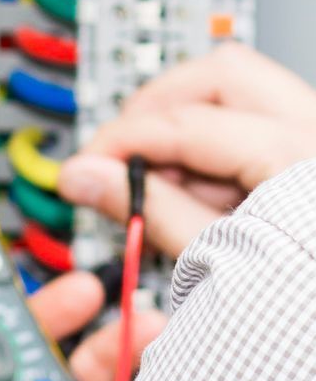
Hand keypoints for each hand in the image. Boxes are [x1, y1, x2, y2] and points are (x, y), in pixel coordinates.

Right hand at [57, 44, 315, 256]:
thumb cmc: (307, 305)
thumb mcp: (221, 260)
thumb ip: (148, 209)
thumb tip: (86, 177)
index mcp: (297, 155)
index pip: (184, 122)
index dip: (121, 140)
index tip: (86, 164)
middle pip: (219, 75)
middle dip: (161, 106)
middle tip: (124, 149)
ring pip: (240, 89)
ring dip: (189, 125)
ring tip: (171, 186)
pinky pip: (259, 119)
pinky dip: (219, 146)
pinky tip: (206, 194)